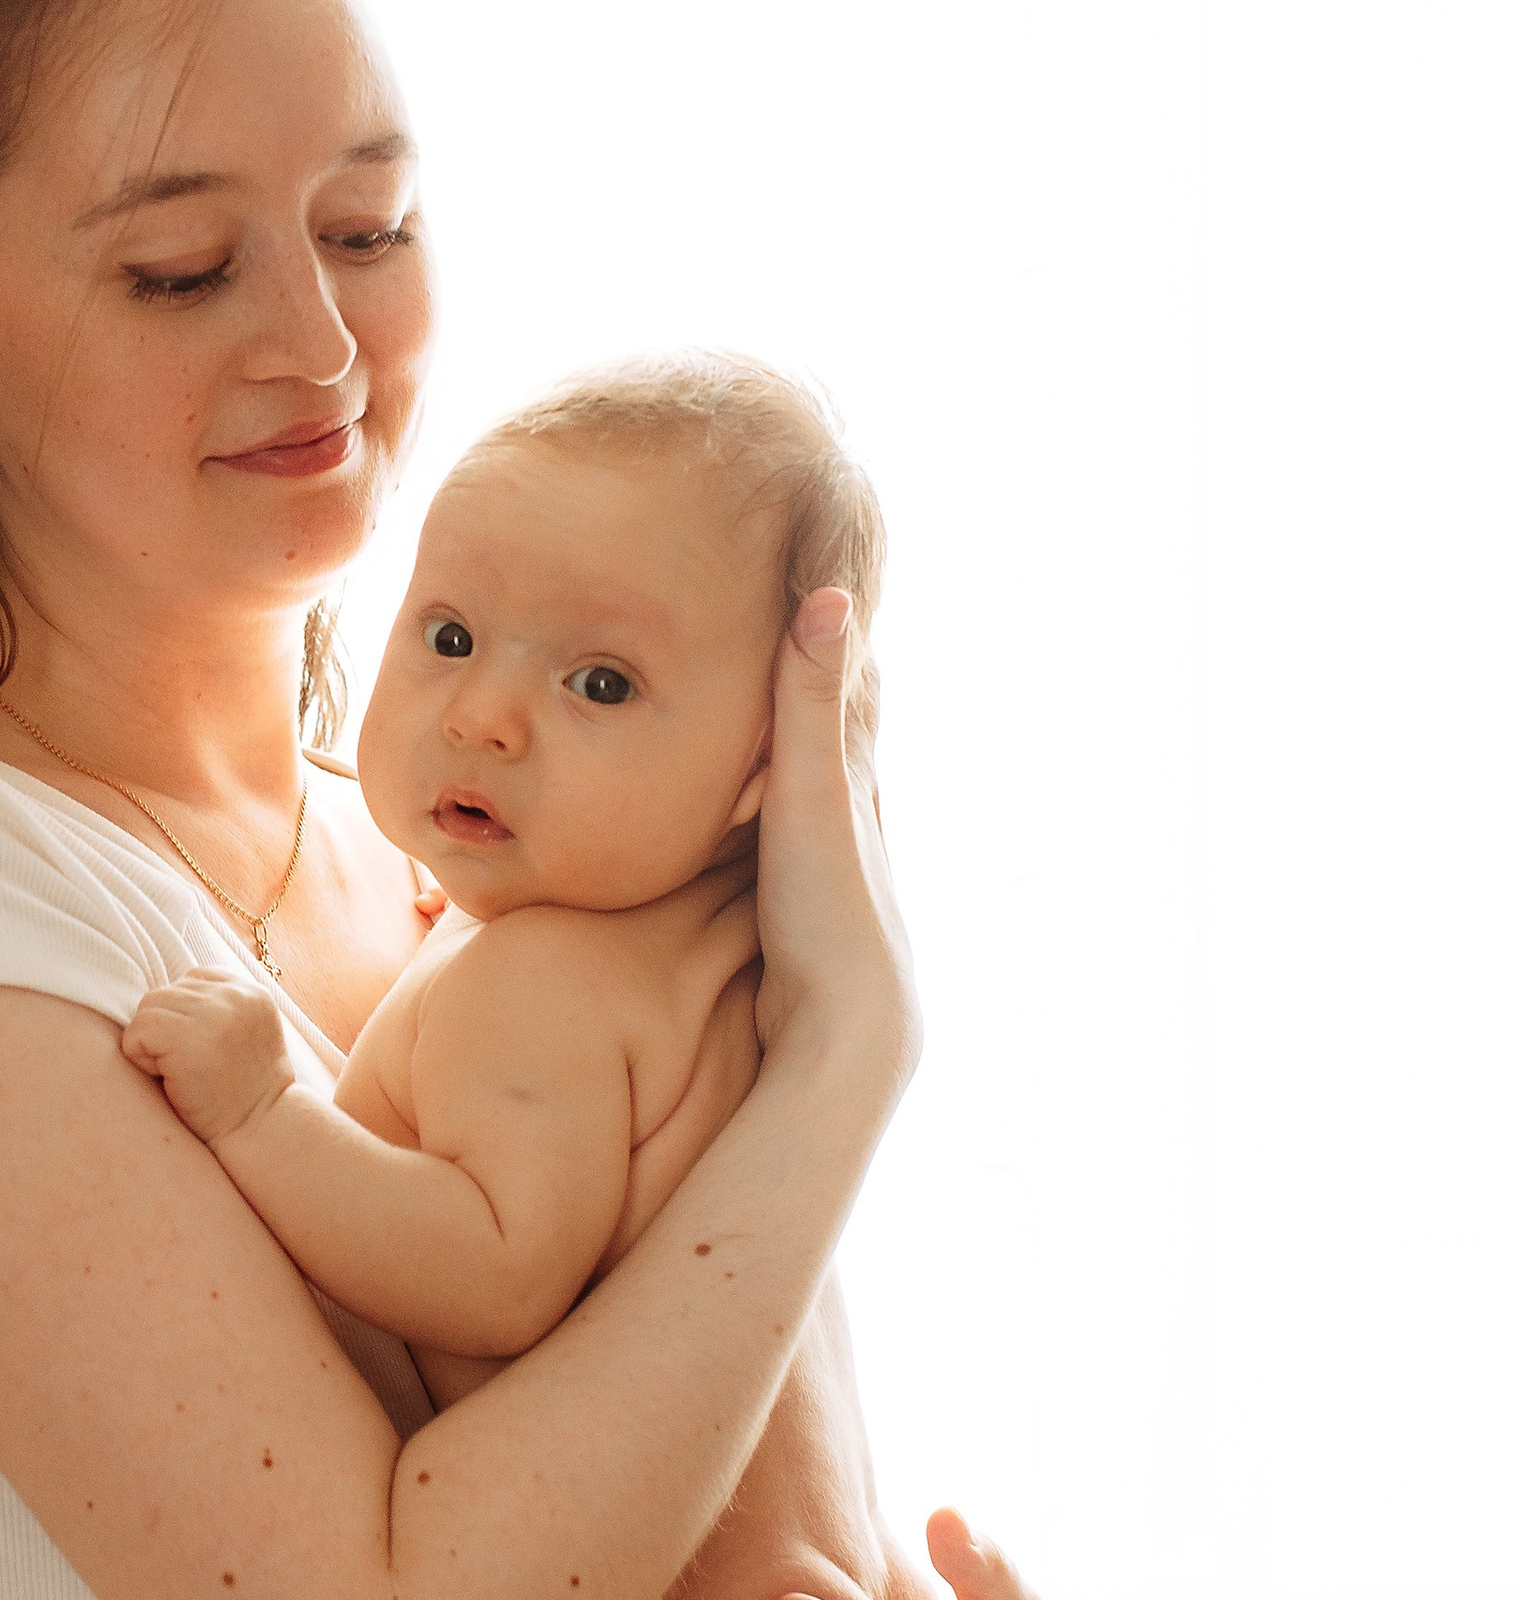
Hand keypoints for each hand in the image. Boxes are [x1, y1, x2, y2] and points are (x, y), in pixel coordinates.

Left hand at [121, 971, 295, 1145]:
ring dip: (151, 1044)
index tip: (201, 1050)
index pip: (192, 979)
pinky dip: (140, 1058)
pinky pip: (137, 1032)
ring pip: (147, 1009)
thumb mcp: (246, 1035)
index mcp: (251, 992)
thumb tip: (167, 994)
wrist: (259, 1130)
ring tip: (178, 1072)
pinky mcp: (187, 1039)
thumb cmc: (244, 1092)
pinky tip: (168, 1079)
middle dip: (164, 1030)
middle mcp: (234, 996)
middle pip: (165, 993)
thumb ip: (219, 1008)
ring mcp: (212, 1014)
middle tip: (187, 1067)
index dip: (182, 1016)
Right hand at [750, 590, 919, 1109]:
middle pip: (838, 732)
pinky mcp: (802, 910)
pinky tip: (742, 821)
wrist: (848, 1031)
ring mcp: (830, 866)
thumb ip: (808, 701)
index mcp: (857, 778)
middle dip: (817, 681)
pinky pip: (778, 837)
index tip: (809, 568)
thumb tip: (828, 593)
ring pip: (812, 788)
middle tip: (782, 620)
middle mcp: (853, 816)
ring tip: (755, 707)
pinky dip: (762, 808)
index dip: (831, 629)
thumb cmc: (831, 906)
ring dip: (790, 748)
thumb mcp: (812, 791)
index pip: (853, 682)